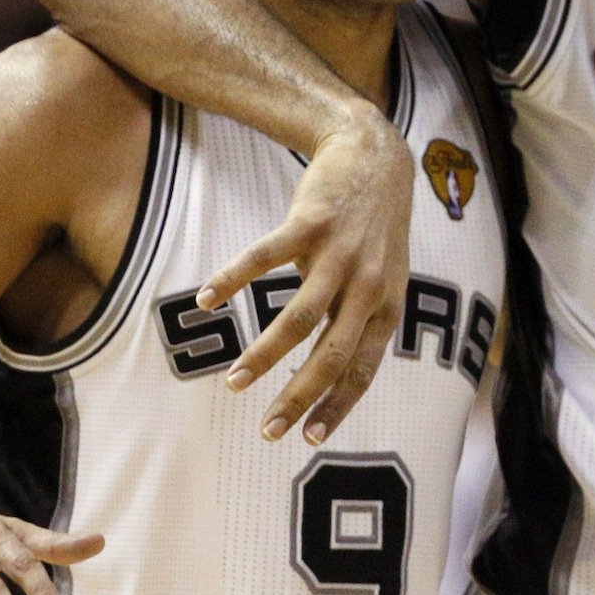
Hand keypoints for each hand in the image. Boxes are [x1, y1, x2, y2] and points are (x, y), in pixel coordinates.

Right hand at [196, 117, 409, 444]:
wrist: (374, 155)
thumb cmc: (373, 228)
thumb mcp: (385, 275)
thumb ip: (360, 319)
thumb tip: (329, 374)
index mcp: (386, 303)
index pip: (363, 367)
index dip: (338, 405)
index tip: (309, 438)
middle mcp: (367, 284)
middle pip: (331, 353)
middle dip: (298, 397)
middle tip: (267, 431)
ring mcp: (339, 253)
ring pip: (297, 317)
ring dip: (262, 355)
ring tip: (233, 383)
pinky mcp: (310, 222)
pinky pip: (265, 258)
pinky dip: (232, 280)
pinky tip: (208, 301)